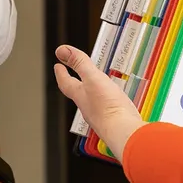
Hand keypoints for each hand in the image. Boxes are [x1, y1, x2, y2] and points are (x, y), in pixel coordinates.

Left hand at [52, 45, 144, 160]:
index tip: (58, 66)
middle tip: (73, 75)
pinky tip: (114, 100)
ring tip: (95, 86)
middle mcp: (88, 107)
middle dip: (74, 83)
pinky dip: (107, 101)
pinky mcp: (114, 120)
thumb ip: (80, 63)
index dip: (61, 73)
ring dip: (91, 93)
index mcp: (80, 96)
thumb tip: (61, 50)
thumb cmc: (107, 107)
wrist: (124, 131)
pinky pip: (107, 108)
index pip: (66, 83)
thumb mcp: (93, 78)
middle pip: (77, 93)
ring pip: (92, 102)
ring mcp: (101, 115)